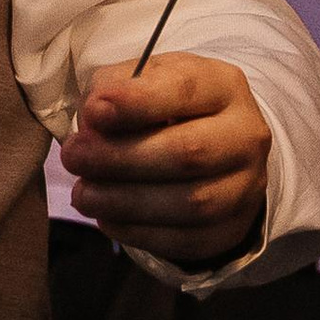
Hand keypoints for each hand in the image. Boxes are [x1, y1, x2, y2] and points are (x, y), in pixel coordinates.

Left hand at [64, 55, 271, 267]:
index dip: (137, 102)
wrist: (213, 148)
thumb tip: (93, 119)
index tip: (93, 113)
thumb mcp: (143, 80)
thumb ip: (113, 87)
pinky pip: (186, 240)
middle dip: (120, 158)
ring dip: (125, 201)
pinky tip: (107, 217)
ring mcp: (245, 186)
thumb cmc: (167, 106)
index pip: (185, 90)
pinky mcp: (231, 228)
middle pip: (187, 153)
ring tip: (83, 194)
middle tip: (73, 157)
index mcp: (223, 86)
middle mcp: (246, 136)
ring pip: (190, 203)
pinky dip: (139, 232)